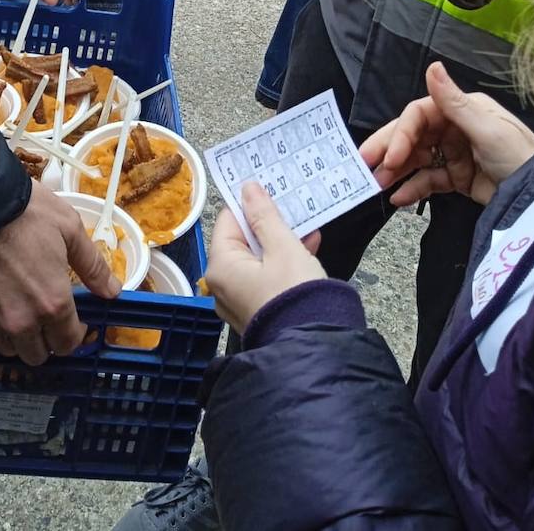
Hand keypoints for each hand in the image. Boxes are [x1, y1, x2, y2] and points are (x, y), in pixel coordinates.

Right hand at [0, 181, 120, 364]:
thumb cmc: (24, 213)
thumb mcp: (69, 229)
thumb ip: (93, 266)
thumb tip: (113, 291)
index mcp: (53, 303)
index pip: (68, 343)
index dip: (74, 333)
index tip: (72, 319)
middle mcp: (23, 323)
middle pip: (39, 355)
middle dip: (46, 339)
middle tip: (45, 313)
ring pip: (10, 349)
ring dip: (18, 337)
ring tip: (19, 308)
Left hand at [206, 182, 324, 332]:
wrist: (313, 346)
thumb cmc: (294, 293)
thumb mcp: (283, 247)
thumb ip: (265, 216)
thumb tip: (248, 188)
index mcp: (220, 266)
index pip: (228, 221)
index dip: (250, 206)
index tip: (271, 193)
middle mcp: (222, 285)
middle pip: (242, 241)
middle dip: (269, 225)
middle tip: (291, 209)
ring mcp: (239, 301)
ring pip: (258, 259)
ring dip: (281, 242)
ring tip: (306, 227)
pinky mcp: (257, 311)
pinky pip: (267, 278)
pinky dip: (284, 263)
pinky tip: (309, 248)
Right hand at [360, 62, 533, 207]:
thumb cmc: (521, 157)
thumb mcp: (488, 130)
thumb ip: (454, 102)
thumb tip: (432, 66)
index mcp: (461, 108)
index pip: (419, 115)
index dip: (399, 134)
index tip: (389, 158)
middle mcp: (454, 126)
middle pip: (412, 135)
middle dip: (388, 149)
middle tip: (364, 166)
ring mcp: (454, 153)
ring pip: (415, 158)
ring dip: (395, 170)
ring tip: (376, 185)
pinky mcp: (458, 178)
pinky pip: (428, 180)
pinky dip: (412, 188)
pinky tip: (399, 198)